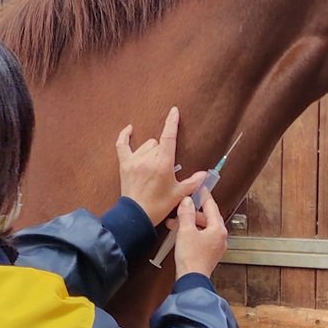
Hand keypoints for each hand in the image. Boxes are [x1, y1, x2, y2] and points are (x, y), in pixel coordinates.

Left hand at [116, 106, 206, 225]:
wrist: (136, 216)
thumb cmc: (158, 205)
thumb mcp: (179, 194)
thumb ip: (193, 182)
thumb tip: (204, 174)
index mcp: (163, 163)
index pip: (169, 136)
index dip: (172, 122)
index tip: (174, 111)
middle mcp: (148, 158)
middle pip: (159, 143)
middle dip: (164, 152)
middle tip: (164, 169)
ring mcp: (135, 160)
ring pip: (146, 145)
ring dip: (151, 151)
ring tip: (152, 167)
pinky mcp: (125, 164)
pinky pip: (122, 145)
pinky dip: (125, 136)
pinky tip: (129, 130)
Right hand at [174, 192, 227, 278]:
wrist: (191, 280)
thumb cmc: (191, 258)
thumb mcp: (186, 231)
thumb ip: (186, 214)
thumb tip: (187, 202)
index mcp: (218, 229)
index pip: (212, 206)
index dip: (203, 196)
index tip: (199, 188)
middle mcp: (220, 237)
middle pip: (207, 217)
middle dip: (192, 213)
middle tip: (182, 207)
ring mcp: (215, 246)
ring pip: (203, 228)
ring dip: (190, 223)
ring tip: (176, 223)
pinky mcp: (209, 253)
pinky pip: (201, 237)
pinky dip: (191, 232)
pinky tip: (180, 233)